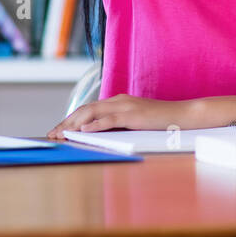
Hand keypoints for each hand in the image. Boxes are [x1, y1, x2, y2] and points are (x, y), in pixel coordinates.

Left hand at [47, 95, 199, 139]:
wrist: (183, 115)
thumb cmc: (160, 122)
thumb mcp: (135, 122)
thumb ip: (118, 124)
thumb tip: (99, 135)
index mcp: (117, 102)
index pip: (88, 109)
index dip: (70, 120)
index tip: (57, 131)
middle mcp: (118, 101)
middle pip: (85, 110)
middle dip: (66, 122)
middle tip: (52, 135)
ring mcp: (125, 106)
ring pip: (93, 113)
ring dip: (74, 124)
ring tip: (62, 134)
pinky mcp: (133, 115)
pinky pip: (109, 120)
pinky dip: (95, 125)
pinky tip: (83, 131)